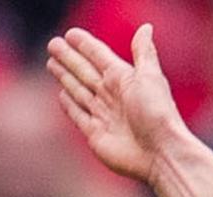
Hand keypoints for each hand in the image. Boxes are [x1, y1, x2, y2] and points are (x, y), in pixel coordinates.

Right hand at [46, 24, 186, 182]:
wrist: (160, 154)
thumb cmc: (158, 114)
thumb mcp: (150, 77)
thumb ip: (143, 52)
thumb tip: (146, 27)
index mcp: (124, 79)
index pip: (99, 56)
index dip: (85, 46)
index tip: (70, 34)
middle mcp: (113, 95)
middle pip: (85, 71)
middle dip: (68, 58)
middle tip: (52, 44)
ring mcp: (103, 115)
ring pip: (79, 90)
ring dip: (65, 77)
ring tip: (51, 63)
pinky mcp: (95, 134)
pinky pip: (78, 114)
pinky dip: (69, 104)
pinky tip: (61, 94)